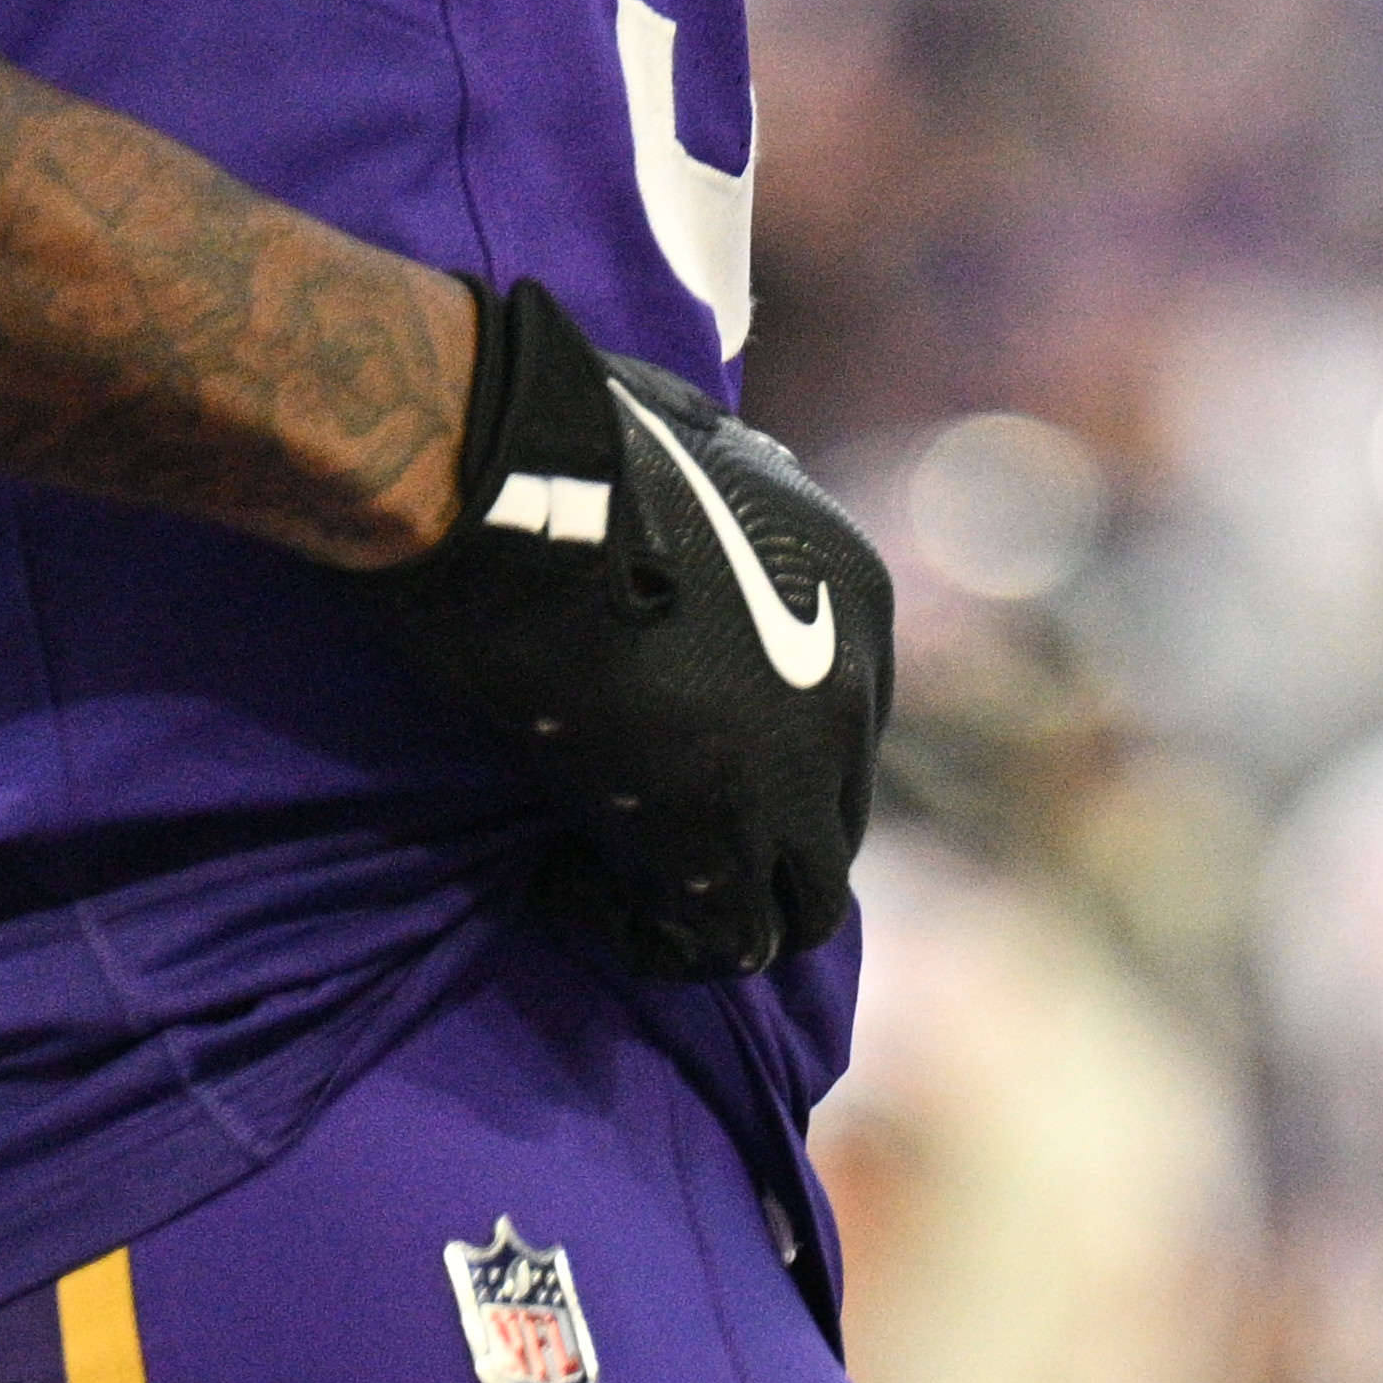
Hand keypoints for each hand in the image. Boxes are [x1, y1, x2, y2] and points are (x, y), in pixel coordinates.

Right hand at [356, 276, 889, 976]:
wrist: (525, 488)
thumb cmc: (581, 447)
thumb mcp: (708, 442)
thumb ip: (736, 479)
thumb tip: (720, 464)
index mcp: (857, 595)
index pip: (843, 720)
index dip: (761, 754)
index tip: (666, 754)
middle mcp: (855, 688)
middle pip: (833, 815)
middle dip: (751, 840)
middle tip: (647, 835)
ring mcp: (796, 771)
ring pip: (803, 898)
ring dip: (721, 903)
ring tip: (617, 886)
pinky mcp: (718, 835)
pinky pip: (727, 941)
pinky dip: (663, 939)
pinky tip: (575, 889)